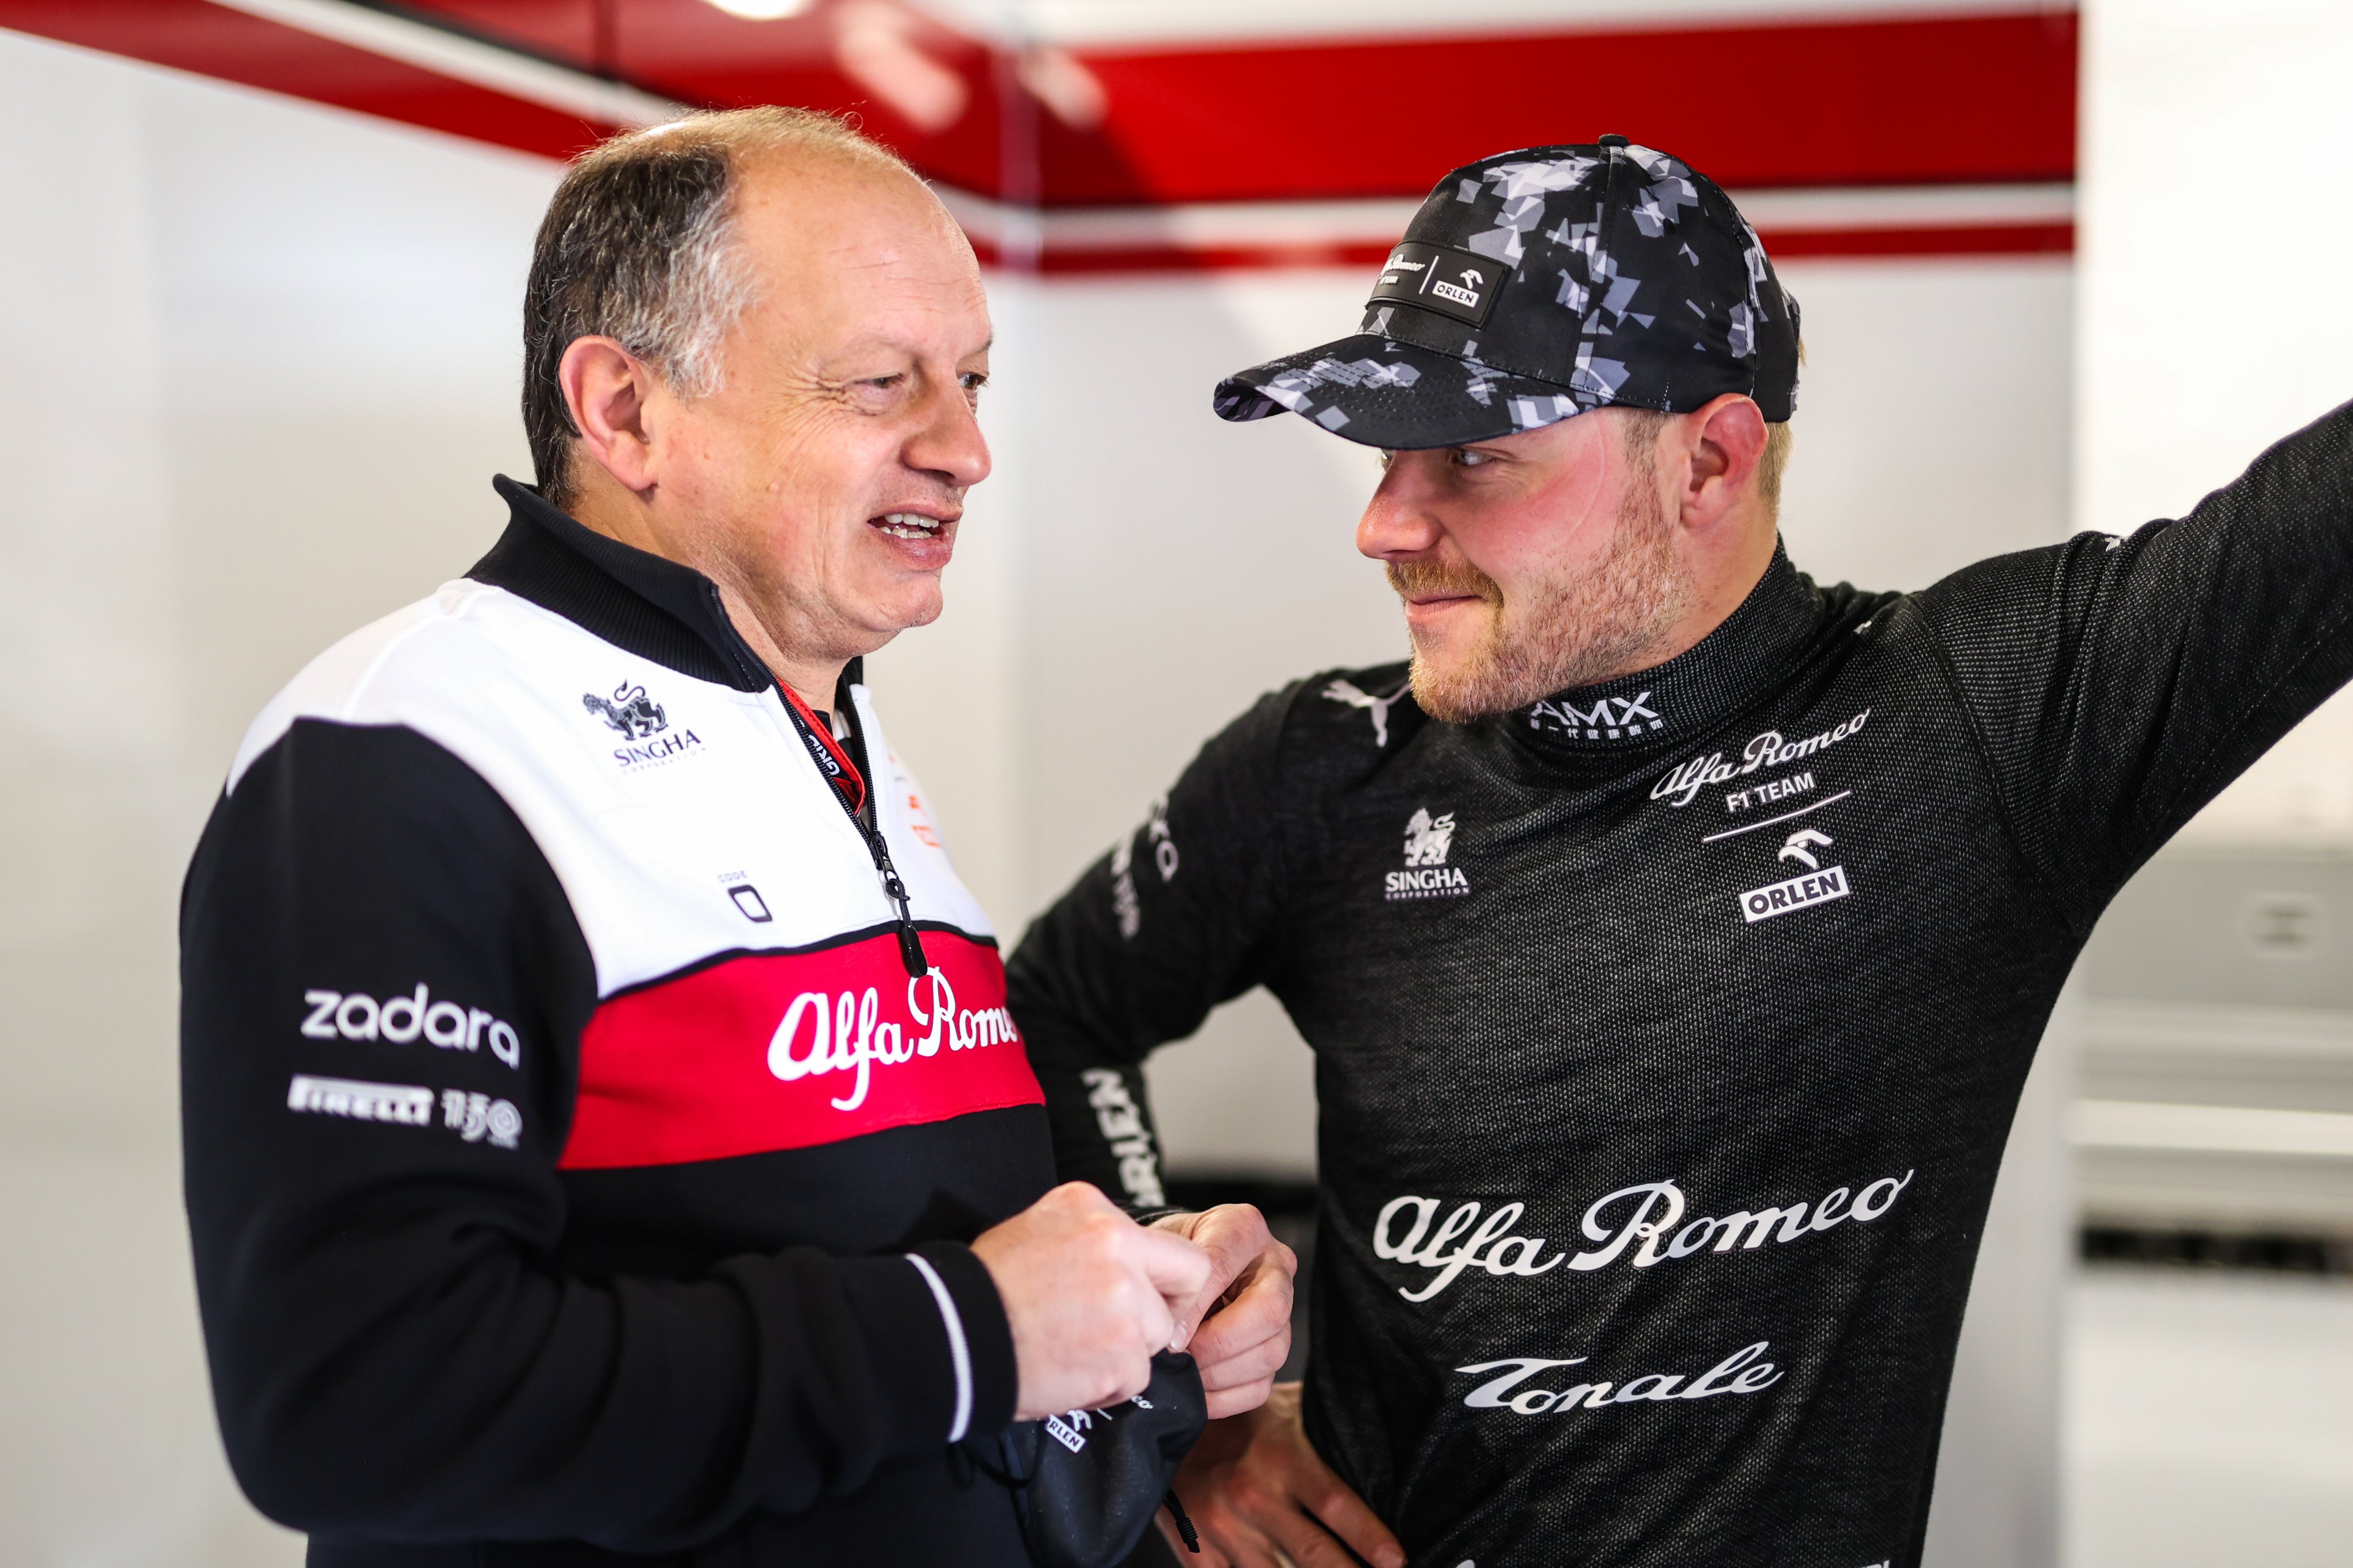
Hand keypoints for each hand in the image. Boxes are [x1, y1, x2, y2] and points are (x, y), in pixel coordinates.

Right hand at [973, 1182, 1211, 1419]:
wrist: (951, 1336)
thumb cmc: (985, 1287)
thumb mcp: (1034, 1229)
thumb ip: (1090, 1236)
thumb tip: (1127, 1258)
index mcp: (1095, 1210)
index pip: (1171, 1246)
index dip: (1163, 1279)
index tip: (1143, 1296)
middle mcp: (1117, 1244)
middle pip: (1185, 1284)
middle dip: (1160, 1311)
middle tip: (1121, 1330)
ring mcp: (1123, 1300)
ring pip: (1158, 1336)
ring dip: (1126, 1352)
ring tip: (1075, 1350)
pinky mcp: (1121, 1352)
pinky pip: (1136, 1376)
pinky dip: (1108, 1385)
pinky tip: (1069, 1371)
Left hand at [1149, 1205, 1295, 1417]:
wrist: (1176, 1268)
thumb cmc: (1166, 1256)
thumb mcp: (1159, 1249)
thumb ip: (1164, 1278)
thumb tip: (1172, 1338)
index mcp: (1243, 1228)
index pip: (1223, 1265)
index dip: (1195, 1306)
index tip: (1168, 1335)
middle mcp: (1274, 1266)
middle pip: (1269, 1311)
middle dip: (1218, 1342)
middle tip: (1180, 1355)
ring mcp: (1282, 1309)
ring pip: (1271, 1353)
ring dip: (1220, 1373)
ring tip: (1184, 1373)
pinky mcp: (1274, 1348)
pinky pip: (1261, 1385)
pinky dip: (1224, 1397)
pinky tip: (1194, 1390)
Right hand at [1161, 1382, 1402, 1567]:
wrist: (1160, 1418)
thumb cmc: (1234, 1416)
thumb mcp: (1282, 1409)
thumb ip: (1320, 1435)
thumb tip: (1375, 1448)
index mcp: (1282, 1458)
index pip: (1337, 1505)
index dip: (1371, 1539)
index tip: (1397, 1562)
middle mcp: (1254, 1496)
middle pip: (1316, 1555)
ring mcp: (1222, 1528)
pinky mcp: (1195, 1549)